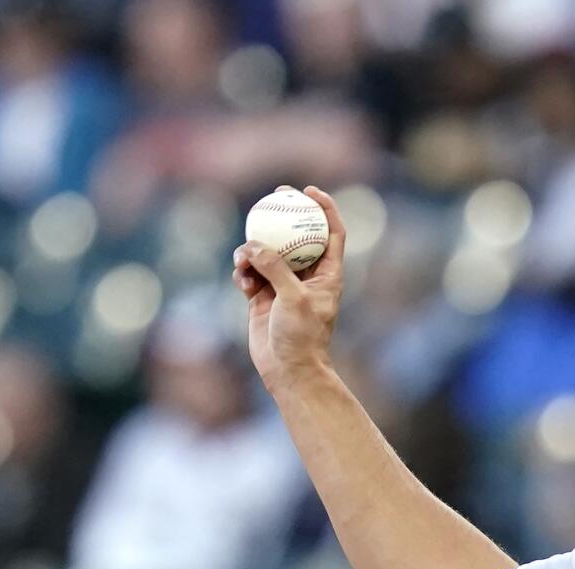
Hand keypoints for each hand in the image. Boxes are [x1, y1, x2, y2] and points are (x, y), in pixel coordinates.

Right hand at [233, 185, 346, 390]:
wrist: (289, 369)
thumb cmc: (302, 337)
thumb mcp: (293, 299)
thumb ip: (275, 269)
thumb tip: (253, 245)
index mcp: (328, 274)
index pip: (332, 233)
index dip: (324, 209)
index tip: (309, 192)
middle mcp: (307, 276)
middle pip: (297, 235)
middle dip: (284, 215)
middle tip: (271, 196)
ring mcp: (283, 285)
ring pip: (267, 253)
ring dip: (252, 250)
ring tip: (243, 258)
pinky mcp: (262, 296)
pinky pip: (250, 273)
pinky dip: (243, 273)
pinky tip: (242, 282)